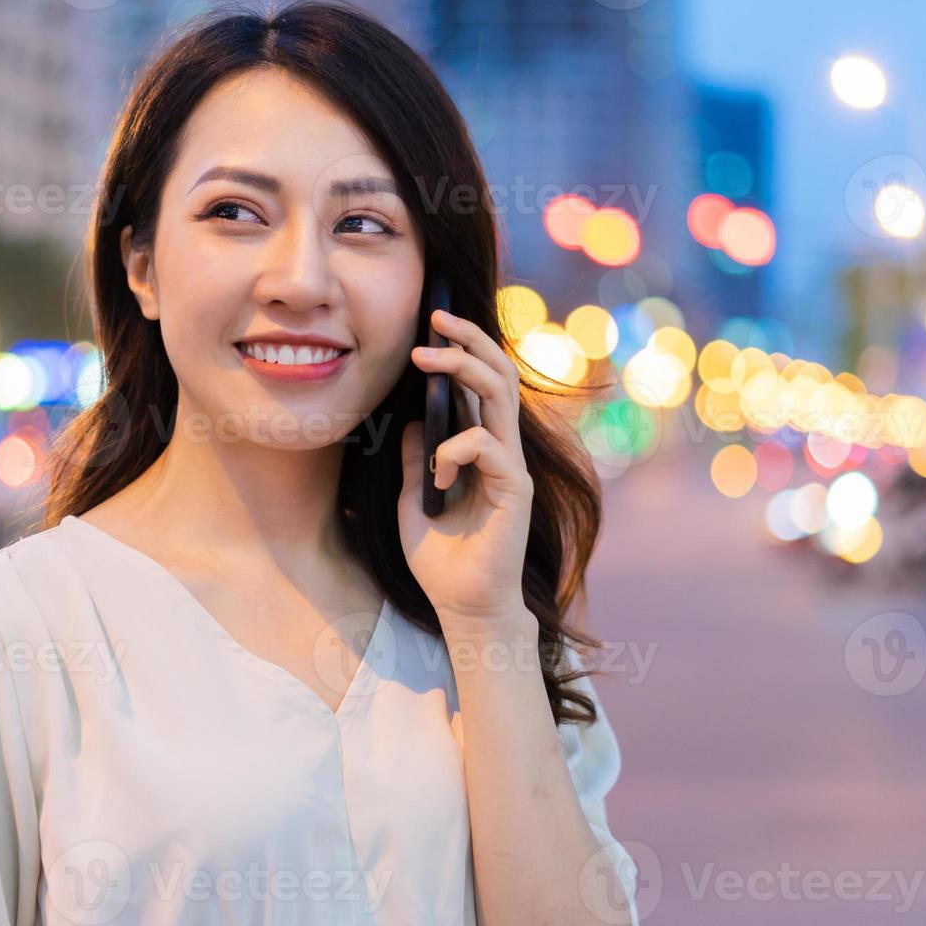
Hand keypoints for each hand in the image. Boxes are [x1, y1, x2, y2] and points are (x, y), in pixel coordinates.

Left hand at [398, 309, 536, 638]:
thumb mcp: (411, 498)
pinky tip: (438, 475)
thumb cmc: (440, 560)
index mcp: (481, 448)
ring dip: (464, 368)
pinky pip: (487, 448)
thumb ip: (416, 457)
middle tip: (435, 318)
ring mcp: (512, 468)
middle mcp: (502, 450)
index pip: (481, 384)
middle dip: (468, 339)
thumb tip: (413, 418)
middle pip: (498, 375)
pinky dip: (455, 451)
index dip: (462, 349)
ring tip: (428, 358)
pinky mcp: (514, 491)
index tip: (431, 325)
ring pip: (499, 397)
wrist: (463, 607)